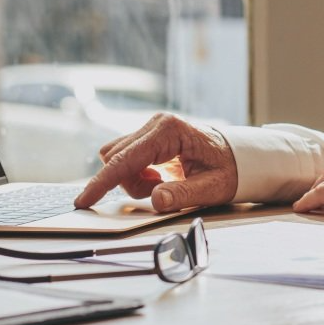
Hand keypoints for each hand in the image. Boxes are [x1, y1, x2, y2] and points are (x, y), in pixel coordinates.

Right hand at [74, 113, 238, 212]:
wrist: (239, 156)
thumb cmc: (229, 169)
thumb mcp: (213, 188)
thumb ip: (183, 195)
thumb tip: (156, 200)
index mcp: (170, 131)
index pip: (125, 159)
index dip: (102, 182)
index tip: (83, 201)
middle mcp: (156, 123)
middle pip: (117, 158)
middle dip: (130, 184)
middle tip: (161, 191)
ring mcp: (151, 127)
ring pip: (118, 158)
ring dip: (133, 179)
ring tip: (164, 184)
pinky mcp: (149, 135)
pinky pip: (127, 158)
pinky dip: (137, 174)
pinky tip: (160, 177)